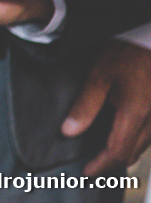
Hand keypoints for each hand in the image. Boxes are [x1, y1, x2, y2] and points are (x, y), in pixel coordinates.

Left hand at [63, 41, 150, 175]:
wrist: (150, 38)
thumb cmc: (126, 52)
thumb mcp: (99, 75)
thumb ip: (85, 106)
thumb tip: (69, 132)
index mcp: (136, 114)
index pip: (118, 152)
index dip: (101, 165)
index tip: (86, 172)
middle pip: (132, 153)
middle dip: (111, 163)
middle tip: (91, 166)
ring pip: (142, 146)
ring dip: (123, 153)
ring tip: (101, 155)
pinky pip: (148, 136)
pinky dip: (133, 142)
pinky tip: (119, 136)